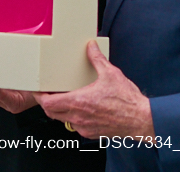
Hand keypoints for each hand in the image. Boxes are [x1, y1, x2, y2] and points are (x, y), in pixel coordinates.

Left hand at [34, 41, 152, 139]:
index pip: (48, 103)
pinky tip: (81, 108)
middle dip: (47, 103)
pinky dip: (73, 117)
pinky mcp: (91, 133)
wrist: (140, 120)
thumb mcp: (110, 74)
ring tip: (64, 99)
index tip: (39, 90)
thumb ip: (96, 59)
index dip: (40, 97)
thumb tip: (91, 46)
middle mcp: (78, 117)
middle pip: (51, 113)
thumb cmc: (127, 101)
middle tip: (48, 93)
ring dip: (60, 110)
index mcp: (79, 102)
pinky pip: (75, 126)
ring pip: (63, 120)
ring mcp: (84, 127)